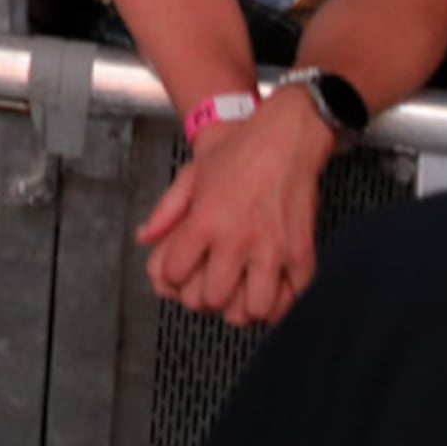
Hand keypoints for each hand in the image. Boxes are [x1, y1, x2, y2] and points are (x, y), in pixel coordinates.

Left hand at [136, 92, 331, 325]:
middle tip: (212, 285)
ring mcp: (271, 250)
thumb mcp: (192, 173)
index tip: (181, 273)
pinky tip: (271, 292)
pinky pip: (291, 300)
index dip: (173, 277)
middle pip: (210, 299)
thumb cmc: (240, 150)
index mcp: (205, 220)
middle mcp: (237, 239)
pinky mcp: (301, 254)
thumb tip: (145, 237)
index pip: (175, 275)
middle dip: (206, 296)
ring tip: (242, 293)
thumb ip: (167, 210)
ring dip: (244, 307)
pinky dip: (280, 305)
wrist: (288, 136)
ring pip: (252, 310)